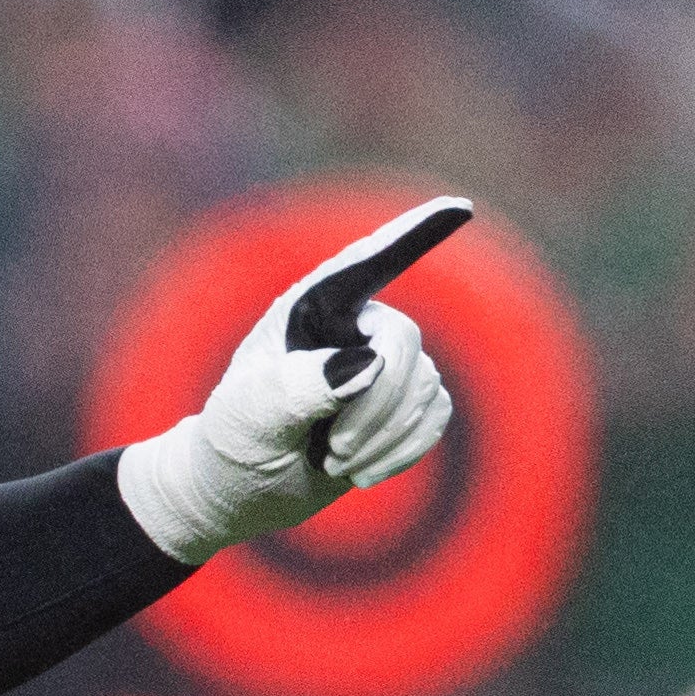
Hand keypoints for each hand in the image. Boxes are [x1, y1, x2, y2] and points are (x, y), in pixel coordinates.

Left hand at [117, 196, 468, 564]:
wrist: (240, 487)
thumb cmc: (236, 439)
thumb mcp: (251, 414)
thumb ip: (299, 386)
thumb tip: (369, 364)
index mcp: (310, 307)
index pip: (367, 261)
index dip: (415, 233)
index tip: (458, 208)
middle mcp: (354, 325)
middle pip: (402, 344)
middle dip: (376, 405)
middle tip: (334, 449)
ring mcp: (383, 361)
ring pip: (423, 387)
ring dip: (382, 436)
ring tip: (331, 459)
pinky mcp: (404, 401)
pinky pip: (435, 415)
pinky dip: (402, 449)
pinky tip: (361, 470)